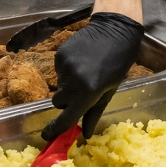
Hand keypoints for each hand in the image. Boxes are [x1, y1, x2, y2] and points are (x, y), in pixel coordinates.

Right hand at [42, 12, 144, 138]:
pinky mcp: (59, 55)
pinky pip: (60, 72)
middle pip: (58, 103)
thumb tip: (83, 134)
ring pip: (59, 86)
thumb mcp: (109, 90)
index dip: (54, 130)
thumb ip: (94, 112)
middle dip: (66, 103)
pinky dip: (68, 71)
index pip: (65, 118)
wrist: (114, 30)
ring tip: (86, 72)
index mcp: (87, 93)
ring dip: (69, 85)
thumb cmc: (118, 62)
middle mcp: (72, 82)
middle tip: (81, 94)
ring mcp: (64, 67)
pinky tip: (81, 61)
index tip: (47, 136)